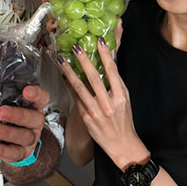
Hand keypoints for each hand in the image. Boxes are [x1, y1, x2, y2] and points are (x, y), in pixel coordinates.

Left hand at [0, 85, 48, 162]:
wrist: (18, 142)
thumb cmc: (12, 118)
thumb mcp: (10, 105)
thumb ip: (2, 98)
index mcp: (35, 107)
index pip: (42, 98)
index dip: (36, 94)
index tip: (27, 90)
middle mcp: (36, 122)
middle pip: (32, 118)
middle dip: (16, 115)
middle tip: (1, 112)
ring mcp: (31, 139)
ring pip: (23, 136)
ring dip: (5, 132)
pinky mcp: (22, 153)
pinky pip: (13, 152)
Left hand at [58, 38, 148, 170]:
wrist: (122, 144)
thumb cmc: (124, 119)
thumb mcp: (124, 98)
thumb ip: (116, 81)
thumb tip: (109, 60)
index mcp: (121, 96)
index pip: (113, 71)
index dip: (106, 55)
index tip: (100, 41)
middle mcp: (108, 103)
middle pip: (94, 78)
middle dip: (84, 61)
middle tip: (76, 47)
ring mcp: (96, 111)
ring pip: (80, 88)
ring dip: (70, 72)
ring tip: (62, 60)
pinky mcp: (86, 117)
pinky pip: (75, 98)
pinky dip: (69, 86)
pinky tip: (63, 76)